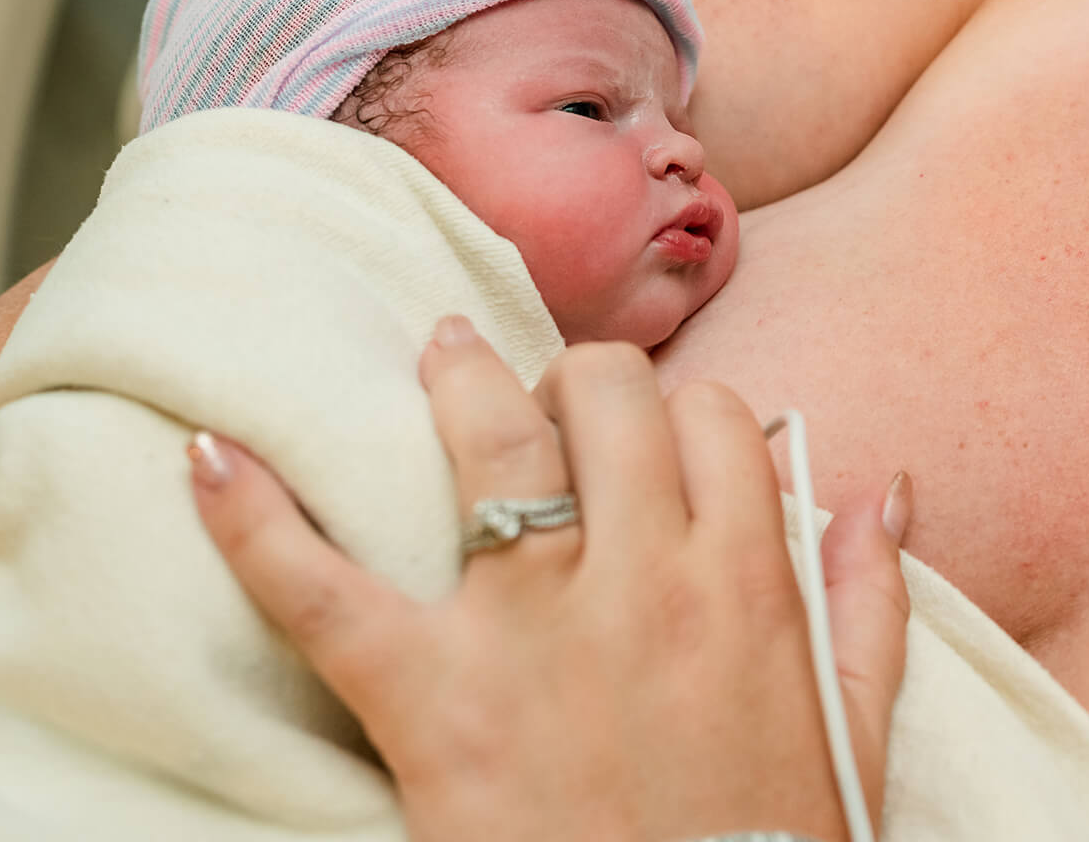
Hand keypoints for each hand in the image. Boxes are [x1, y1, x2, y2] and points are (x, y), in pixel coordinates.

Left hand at [189, 320, 911, 841]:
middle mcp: (646, 578)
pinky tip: (207, 459)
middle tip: (549, 405)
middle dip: (578, 382)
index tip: (656, 445)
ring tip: (439, 351)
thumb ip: (872, 604)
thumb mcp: (854, 736)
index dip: (683, 415)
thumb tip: (880, 490)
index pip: (719, 419)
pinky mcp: (430, 703)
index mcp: (749, 585)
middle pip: (607, 395)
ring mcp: (531, 630)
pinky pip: (322, 588)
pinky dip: (253, 519)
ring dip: (461, 376)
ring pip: (493, 435)